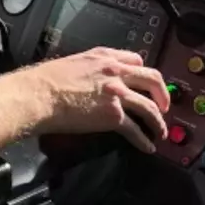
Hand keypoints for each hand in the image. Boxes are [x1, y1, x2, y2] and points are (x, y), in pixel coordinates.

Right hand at [24, 48, 169, 152]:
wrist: (40, 94)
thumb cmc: (46, 79)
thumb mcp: (74, 62)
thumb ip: (91, 67)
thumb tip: (92, 78)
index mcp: (105, 57)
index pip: (136, 59)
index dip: (144, 72)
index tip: (146, 82)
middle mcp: (116, 72)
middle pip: (152, 79)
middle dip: (163, 94)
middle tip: (164, 105)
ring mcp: (117, 94)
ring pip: (150, 107)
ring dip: (158, 121)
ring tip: (161, 132)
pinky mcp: (113, 116)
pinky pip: (135, 129)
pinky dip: (144, 140)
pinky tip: (148, 146)